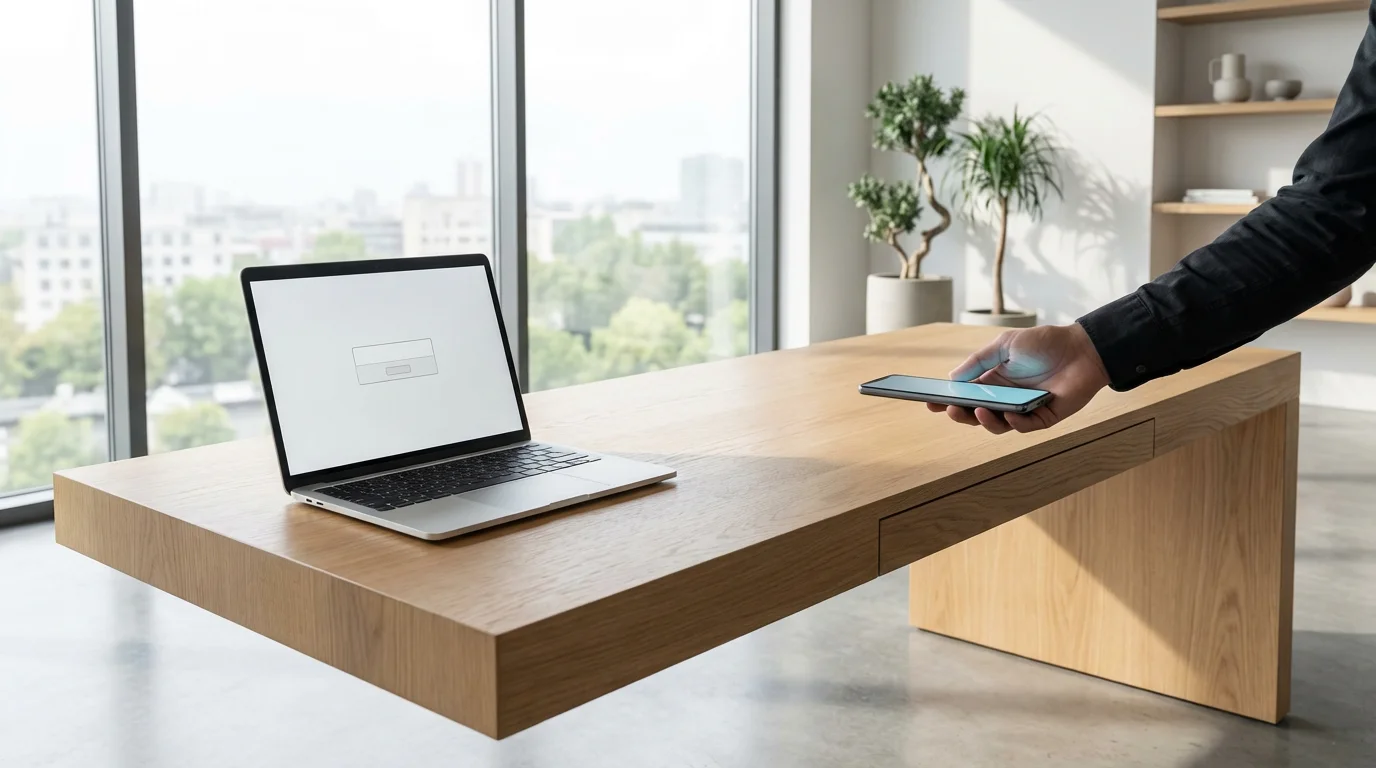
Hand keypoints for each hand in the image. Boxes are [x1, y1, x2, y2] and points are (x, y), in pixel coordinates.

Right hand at [928, 323, 1110, 433]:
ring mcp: (1023, 409)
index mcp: (993, 380)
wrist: (1082, 348)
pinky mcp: (1043, 418)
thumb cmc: (1044, 343)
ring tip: (979, 412)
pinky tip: (1009, 415)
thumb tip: (952, 377)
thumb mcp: (1005, 344)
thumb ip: (979, 360)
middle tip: (951, 409)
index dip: (948, 400)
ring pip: (997, 425)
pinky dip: (1014, 423)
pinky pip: (1024, 427)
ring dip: (985, 421)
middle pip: (976, 414)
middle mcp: (1005, 397)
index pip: (965, 395)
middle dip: (961, 414)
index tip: (930, 401)